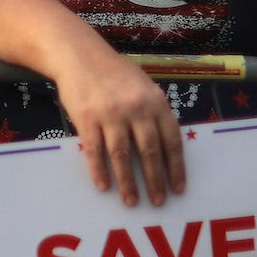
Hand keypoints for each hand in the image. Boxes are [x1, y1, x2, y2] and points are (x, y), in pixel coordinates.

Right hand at [49, 45, 185, 206]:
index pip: (172, 141)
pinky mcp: (86, 118)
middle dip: (155, 181)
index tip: (178, 188)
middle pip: (149, 152)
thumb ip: (155, 112)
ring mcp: (110, 113)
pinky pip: (94, 150)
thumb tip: (166, 146)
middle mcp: (136, 108)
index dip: (176, 168)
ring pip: (122, 156)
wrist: (78, 54)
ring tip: (132, 201)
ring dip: (128, 182)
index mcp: (155, 101)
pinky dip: (99, 171)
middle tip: (158, 202)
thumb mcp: (143, 86)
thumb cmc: (113, 72)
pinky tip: (104, 186)